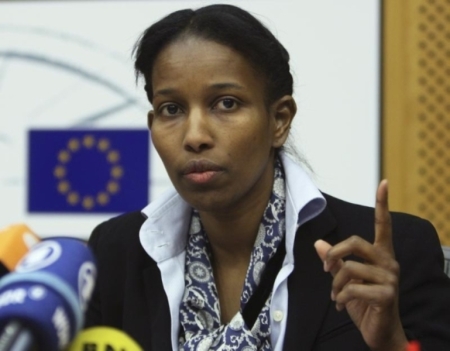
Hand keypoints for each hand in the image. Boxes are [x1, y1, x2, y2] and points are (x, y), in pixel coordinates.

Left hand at [314, 180, 407, 350]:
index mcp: (381, 255)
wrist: (380, 332)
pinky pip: (352, 288)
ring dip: (334, 284)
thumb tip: (318, 243)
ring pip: (349, 268)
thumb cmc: (365, 303)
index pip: (383, 225)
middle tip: (325, 267)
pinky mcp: (387, 294)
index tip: (383, 182)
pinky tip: (342, 306)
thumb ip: (335, 261)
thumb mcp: (346, 280)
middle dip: (334, 253)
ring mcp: (390, 278)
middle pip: (355, 242)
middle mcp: (388, 262)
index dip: (382, 204)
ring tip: (335, 296)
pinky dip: (341, 298)